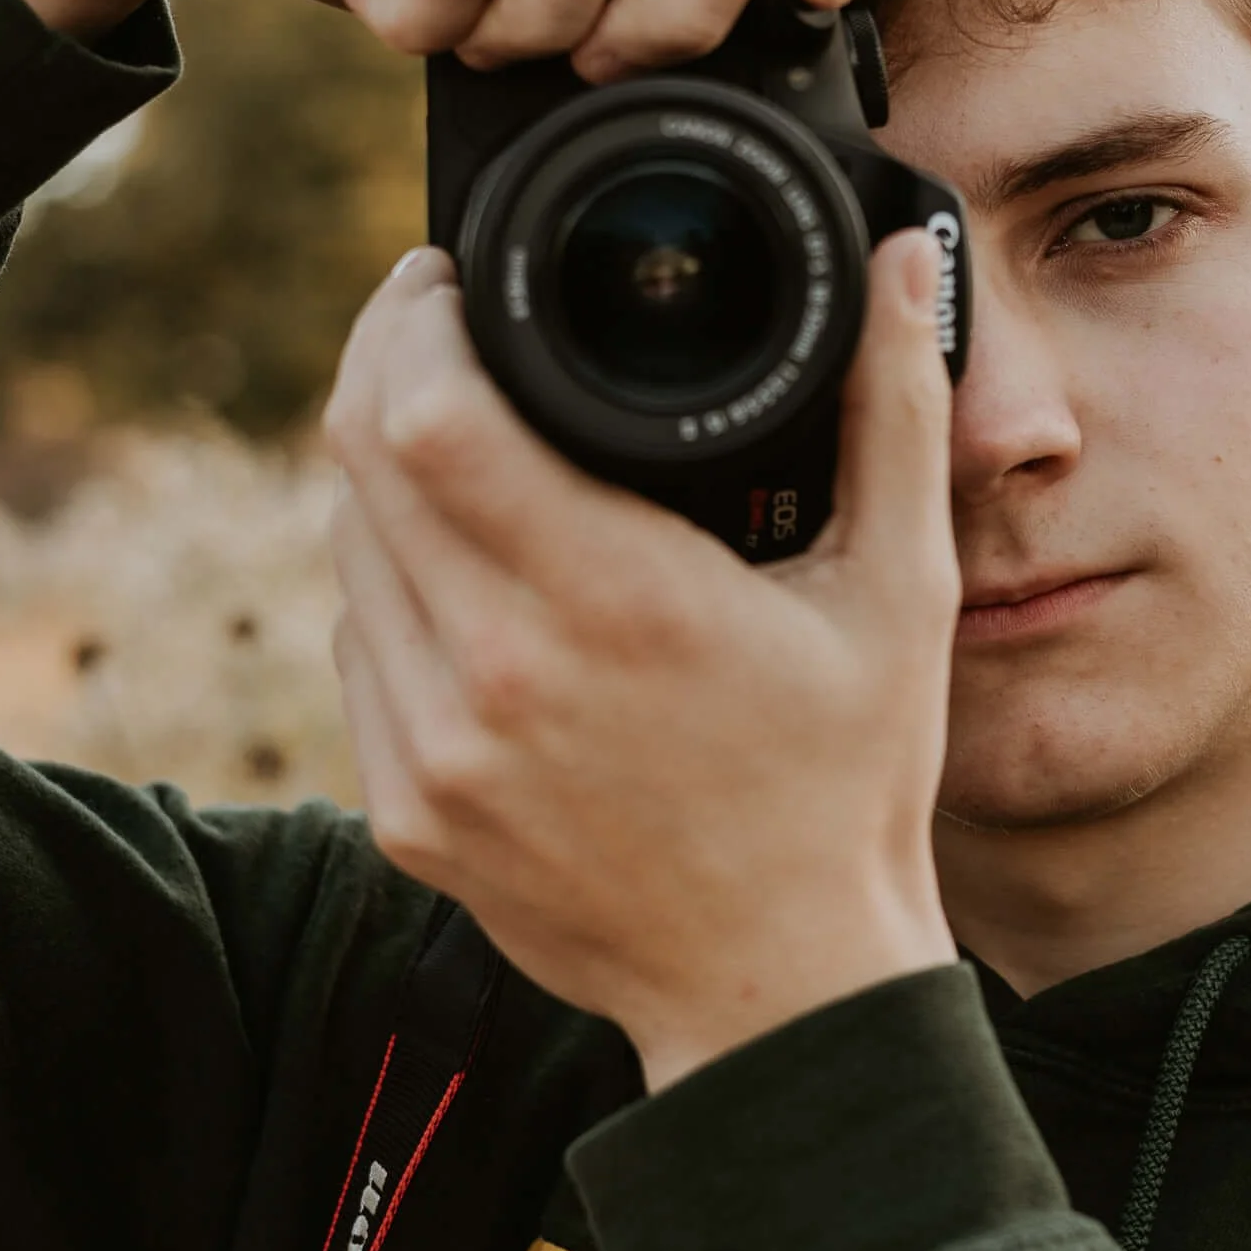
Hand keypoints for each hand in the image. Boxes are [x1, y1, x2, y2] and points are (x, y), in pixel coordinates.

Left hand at [322, 236, 960, 1091]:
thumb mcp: (900, 592)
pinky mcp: (408, 815)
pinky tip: (468, 582)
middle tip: (440, 328)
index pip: (430, 415)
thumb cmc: (849, 786)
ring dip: (386, 478)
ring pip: (349, 553)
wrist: (783, 990)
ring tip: (464, 449)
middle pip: (361, 461)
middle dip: (386, 365)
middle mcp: (500, 675)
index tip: (448, 280)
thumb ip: (894, 409)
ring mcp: (438, 754)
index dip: (413, 318)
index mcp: (615, 603)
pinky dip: (393, 591)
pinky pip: (358, 651)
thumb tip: (900, 260)